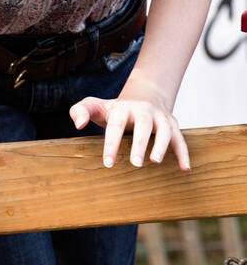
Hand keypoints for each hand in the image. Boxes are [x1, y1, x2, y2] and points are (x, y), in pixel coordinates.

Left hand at [70, 90, 189, 170]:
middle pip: (144, 125)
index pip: (116, 125)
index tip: (108, 163)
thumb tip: (79, 125)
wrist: (144, 95)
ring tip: (155, 162)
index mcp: (123, 108)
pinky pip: (180, 139)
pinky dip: (184, 153)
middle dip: (140, 144)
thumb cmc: (113, 109)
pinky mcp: (173, 125)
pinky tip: (185, 169)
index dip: (112, 144)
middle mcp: (144, 110)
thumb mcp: (94, 106)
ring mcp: (160, 117)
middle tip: (135, 164)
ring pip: (165, 130)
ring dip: (162, 145)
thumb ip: (79, 111)